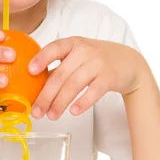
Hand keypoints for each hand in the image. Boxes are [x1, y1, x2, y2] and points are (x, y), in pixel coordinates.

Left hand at [28, 36, 147, 119]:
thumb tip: (33, 86)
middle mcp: (84, 51)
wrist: (129, 62)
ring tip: (51, 116)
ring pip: (74, 85)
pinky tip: (73, 112)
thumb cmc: (96, 59)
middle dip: (46, 95)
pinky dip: (82, 103)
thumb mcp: (77, 55)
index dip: (41, 59)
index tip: (30, 71)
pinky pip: (93, 92)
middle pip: (61, 74)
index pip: (54, 48)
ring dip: (60, 103)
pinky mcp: (110, 77)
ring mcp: (98, 63)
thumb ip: (59, 66)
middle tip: (36, 111)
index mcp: (72, 43)